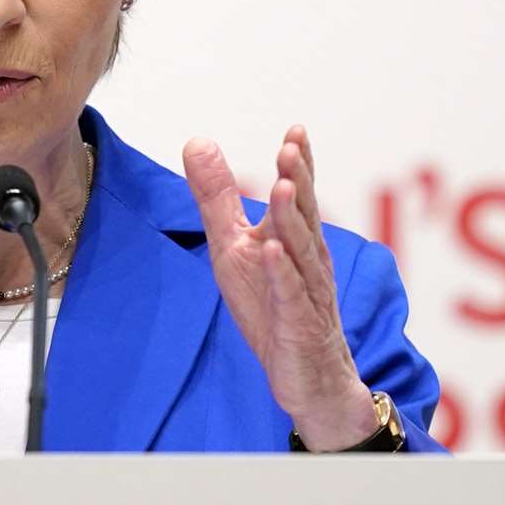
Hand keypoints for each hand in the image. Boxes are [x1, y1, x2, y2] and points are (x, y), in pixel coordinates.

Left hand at [182, 126, 377, 450]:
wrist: (306, 375)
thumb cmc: (271, 305)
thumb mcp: (233, 244)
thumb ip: (218, 196)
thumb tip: (198, 141)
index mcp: (292, 237)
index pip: (298, 195)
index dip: (298, 163)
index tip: (295, 129)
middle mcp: (306, 259)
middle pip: (303, 215)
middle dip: (298, 181)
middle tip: (290, 148)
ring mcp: (306, 292)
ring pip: (301, 251)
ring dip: (292, 219)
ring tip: (283, 187)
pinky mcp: (297, 324)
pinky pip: (291, 296)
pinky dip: (282, 274)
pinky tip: (272, 252)